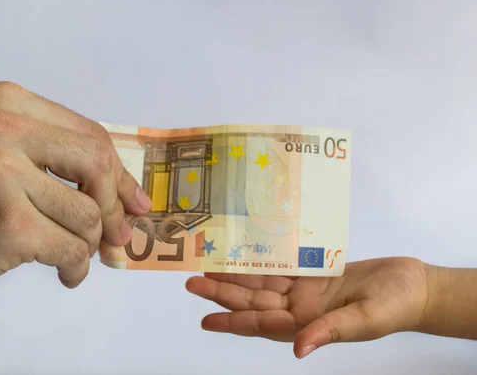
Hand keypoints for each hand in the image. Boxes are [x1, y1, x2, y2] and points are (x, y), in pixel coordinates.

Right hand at [0, 81, 150, 299]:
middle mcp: (4, 130)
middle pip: (96, 165)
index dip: (120, 174)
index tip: (136, 204)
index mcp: (9, 105)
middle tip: (116, 236)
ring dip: (88, 244)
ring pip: (87, 215)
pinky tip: (64, 273)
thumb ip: (61, 164)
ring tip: (70, 255)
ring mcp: (4, 176)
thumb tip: (133, 200)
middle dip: (114, 207)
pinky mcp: (8, 225)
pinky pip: (71, 249)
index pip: (91, 136)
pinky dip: (75, 267)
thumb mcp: (1, 156)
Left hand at [186, 257, 429, 357]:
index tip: (205, 320)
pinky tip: (242, 256)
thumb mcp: (364, 320)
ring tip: (208, 268)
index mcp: (308, 325)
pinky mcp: (313, 276)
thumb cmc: (394, 304)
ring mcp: (305, 292)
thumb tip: (298, 351)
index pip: (262, 324)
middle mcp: (300, 310)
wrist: (414, 285)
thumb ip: (330, 332)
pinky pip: (280, 270)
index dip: (233, 322)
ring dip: (236, 279)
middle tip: (193, 283)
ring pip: (262, 285)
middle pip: (254, 302)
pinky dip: (260, 264)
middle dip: (223, 295)